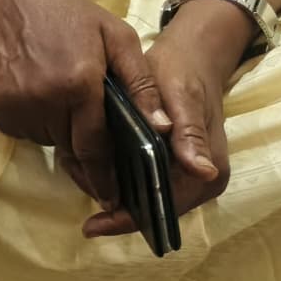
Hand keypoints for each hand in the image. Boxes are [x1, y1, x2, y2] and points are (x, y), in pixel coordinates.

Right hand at [0, 0, 167, 211]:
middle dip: (85, 152)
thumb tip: (164, 129)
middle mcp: (43, 101)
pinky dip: (35, 121)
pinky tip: (38, 94)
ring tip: (63, 102)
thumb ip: (141, 84)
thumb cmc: (66, 13)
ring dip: (59, 133)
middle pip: (70, 148)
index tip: (114, 196)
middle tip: (94, 147)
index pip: (95, 148)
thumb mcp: (116, 36)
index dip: (105, 176)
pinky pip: (22, 130)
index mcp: (78, 85)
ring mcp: (13, 106)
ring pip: (47, 140)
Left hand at [84, 1, 243, 236]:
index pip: (164, 208)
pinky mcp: (166, 162)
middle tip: (74, 178)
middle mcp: (197, 180)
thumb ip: (190, 133)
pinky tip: (87, 158)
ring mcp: (182, 173)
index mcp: (207, 172)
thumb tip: (203, 172)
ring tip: (75, 167)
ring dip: (109, 185)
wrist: (190, 55)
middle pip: (149, 207)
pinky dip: (113, 171)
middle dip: (111, 202)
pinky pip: (138, 177)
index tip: (93, 224)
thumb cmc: (185, 72)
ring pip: (140, 194)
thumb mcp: (184, 97)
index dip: (128, 219)